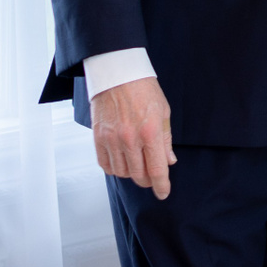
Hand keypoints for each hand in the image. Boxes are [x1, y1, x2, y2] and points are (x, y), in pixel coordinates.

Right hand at [91, 77, 176, 199]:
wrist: (117, 73)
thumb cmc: (143, 89)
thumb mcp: (163, 112)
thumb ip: (166, 140)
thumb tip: (169, 161)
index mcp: (150, 132)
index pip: (156, 170)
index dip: (161, 185)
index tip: (163, 193)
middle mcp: (129, 139)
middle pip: (138, 175)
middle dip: (147, 181)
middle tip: (151, 178)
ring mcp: (111, 139)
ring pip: (121, 172)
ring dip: (131, 174)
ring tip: (136, 165)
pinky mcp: (98, 137)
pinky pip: (105, 164)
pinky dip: (114, 168)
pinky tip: (121, 162)